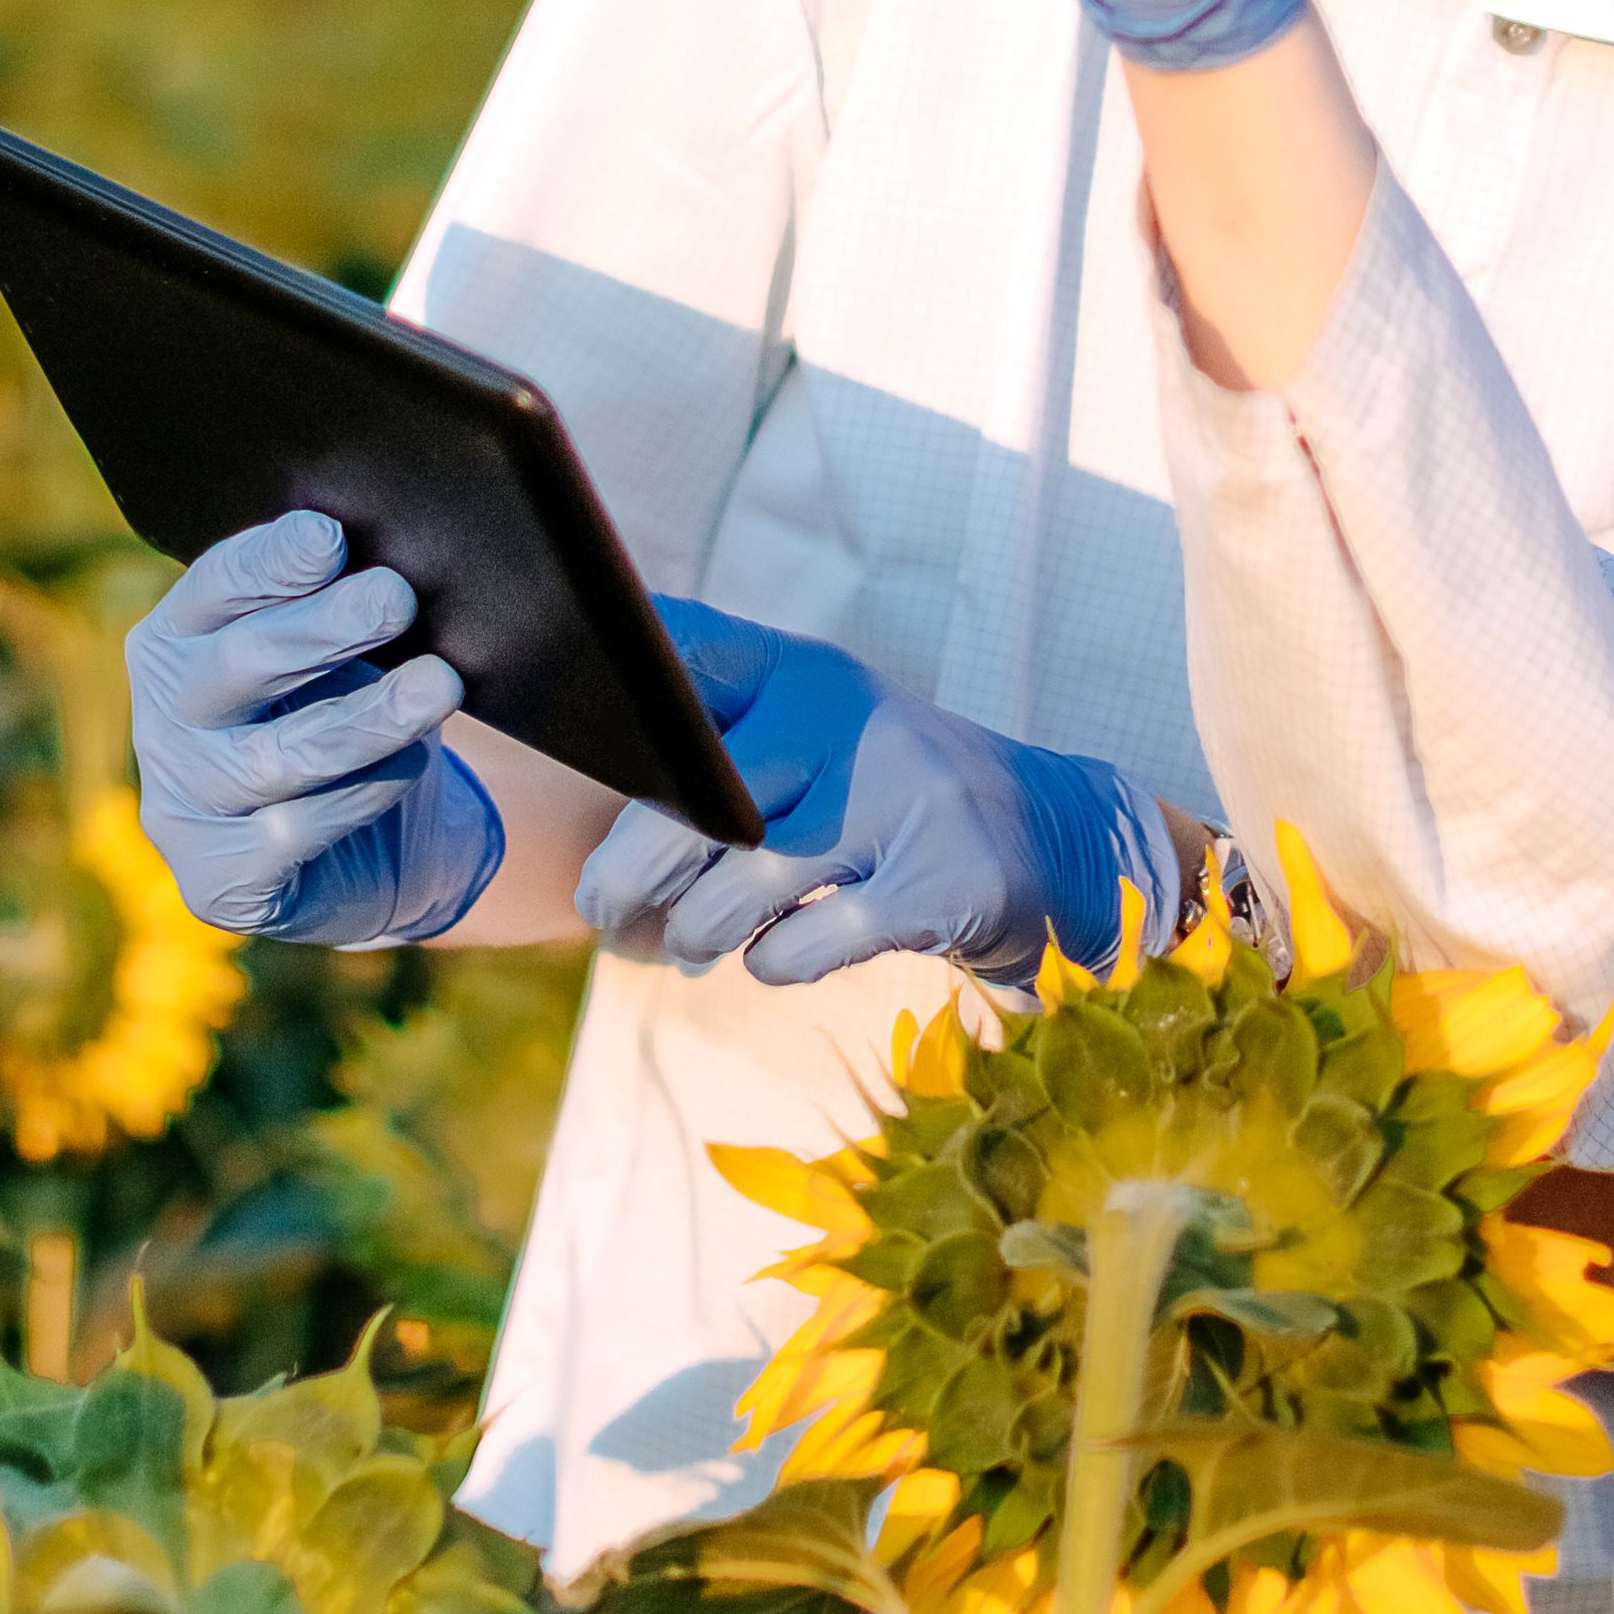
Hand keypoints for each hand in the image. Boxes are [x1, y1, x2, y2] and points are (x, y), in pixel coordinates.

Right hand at [124, 511, 503, 946]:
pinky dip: (363, 795)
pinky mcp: (218, 881)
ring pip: (277, 756)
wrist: (370, 849)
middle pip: (242, 664)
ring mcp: (180, 806)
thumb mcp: (339, 652)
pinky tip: (412, 766)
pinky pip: (295, 833)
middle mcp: (163, 720)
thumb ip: (336, 602)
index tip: (330, 539)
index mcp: (176, 642)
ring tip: (439, 684)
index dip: (269, 564)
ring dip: (367, 717)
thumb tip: (384, 554)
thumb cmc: (346, 715)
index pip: (214, 589)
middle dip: (325, 628)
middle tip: (398, 597)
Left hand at [573, 594, 1194, 987]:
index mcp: (805, 675)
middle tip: (605, 910)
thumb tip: (592, 833)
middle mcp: (849, 720)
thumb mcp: (821, 740)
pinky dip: (770, 964)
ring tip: (682, 946)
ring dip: (691, 930)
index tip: (556, 715)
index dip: (613, 682)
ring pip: (742, 877)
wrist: (1058, 842)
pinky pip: (805, 944)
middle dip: (627, 869)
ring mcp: (899, 801)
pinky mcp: (937, 887)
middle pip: (694, 795)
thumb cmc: (893, 801)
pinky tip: (774, 958)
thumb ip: (717, 751)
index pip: (686, 649)